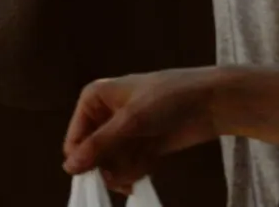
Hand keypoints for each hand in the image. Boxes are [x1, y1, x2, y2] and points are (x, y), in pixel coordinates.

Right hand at [61, 68, 226, 192]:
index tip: (98, 177)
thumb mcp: (130, 121)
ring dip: (124, 172)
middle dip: (107, 168)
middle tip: (123, 179)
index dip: (83, 160)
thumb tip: (69, 167)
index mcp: (94, 100)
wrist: (209, 102)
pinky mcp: (142, 147)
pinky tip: (150, 164)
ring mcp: (124, 134)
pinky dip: (137, 172)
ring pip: (111, 165)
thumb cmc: (167, 99)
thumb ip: (99, 145)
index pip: (75, 139)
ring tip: (142, 166)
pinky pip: (129, 167)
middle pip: (92, 155)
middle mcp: (105, 117)